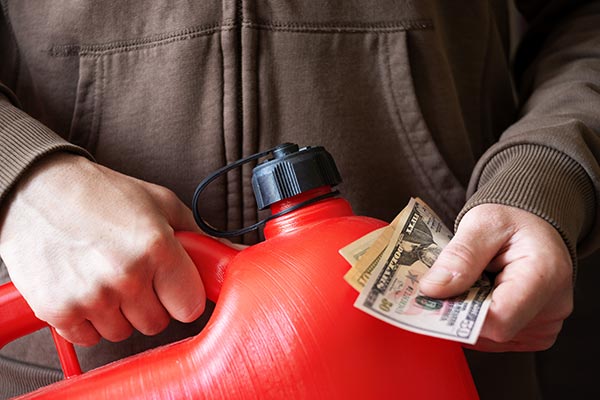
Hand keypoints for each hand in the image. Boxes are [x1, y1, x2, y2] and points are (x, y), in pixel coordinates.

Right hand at [0, 154, 205, 345]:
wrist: (38, 191)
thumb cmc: (101, 195)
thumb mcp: (160, 203)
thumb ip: (199, 234)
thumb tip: (235, 254)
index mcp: (157, 247)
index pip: (190, 307)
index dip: (183, 296)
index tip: (174, 288)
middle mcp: (126, 275)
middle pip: (157, 323)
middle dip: (152, 303)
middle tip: (136, 276)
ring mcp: (91, 296)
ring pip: (123, 333)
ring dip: (119, 313)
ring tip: (107, 278)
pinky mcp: (58, 310)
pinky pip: (89, 338)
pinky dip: (89, 321)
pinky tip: (85, 289)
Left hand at [419, 204, 572, 351]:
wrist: (533, 224)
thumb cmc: (513, 220)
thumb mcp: (482, 223)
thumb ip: (460, 256)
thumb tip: (433, 289)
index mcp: (544, 276)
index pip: (499, 319)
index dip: (461, 315)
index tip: (433, 298)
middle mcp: (553, 306)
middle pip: (492, 331)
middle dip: (458, 312)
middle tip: (442, 285)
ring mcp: (546, 324)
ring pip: (490, 339)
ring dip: (467, 317)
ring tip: (466, 285)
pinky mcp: (536, 332)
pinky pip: (496, 338)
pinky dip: (477, 321)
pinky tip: (476, 296)